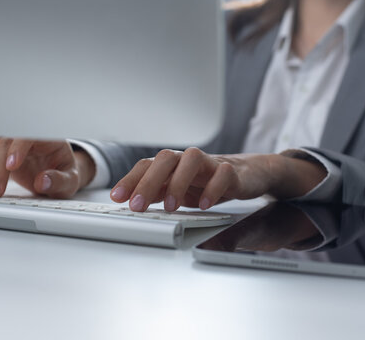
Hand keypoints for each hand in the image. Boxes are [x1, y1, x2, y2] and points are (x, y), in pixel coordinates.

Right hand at [0, 137, 95, 197]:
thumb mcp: (71, 181)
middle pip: (5, 140)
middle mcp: (28, 135)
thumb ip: (60, 181)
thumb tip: (43, 181)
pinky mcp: (0, 148)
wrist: (57, 175)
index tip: (11, 167)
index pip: (29, 136)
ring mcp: (12, 140)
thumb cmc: (64, 175)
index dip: (17, 149)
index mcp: (49, 139)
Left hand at [109, 147, 326, 211]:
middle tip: (136, 206)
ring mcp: (210, 163)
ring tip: (170, 206)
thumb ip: (158, 193)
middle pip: (165, 159)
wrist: (248, 174)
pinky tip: (204, 205)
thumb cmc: (208, 181)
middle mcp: (188, 160)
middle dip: (148, 181)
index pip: (147, 165)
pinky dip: (212, 189)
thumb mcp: (180, 190)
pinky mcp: (232, 171)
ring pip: (191, 160)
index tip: (116, 197)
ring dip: (178, 182)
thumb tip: (132, 203)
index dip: (130, 179)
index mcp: (173, 164)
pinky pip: (222, 174)